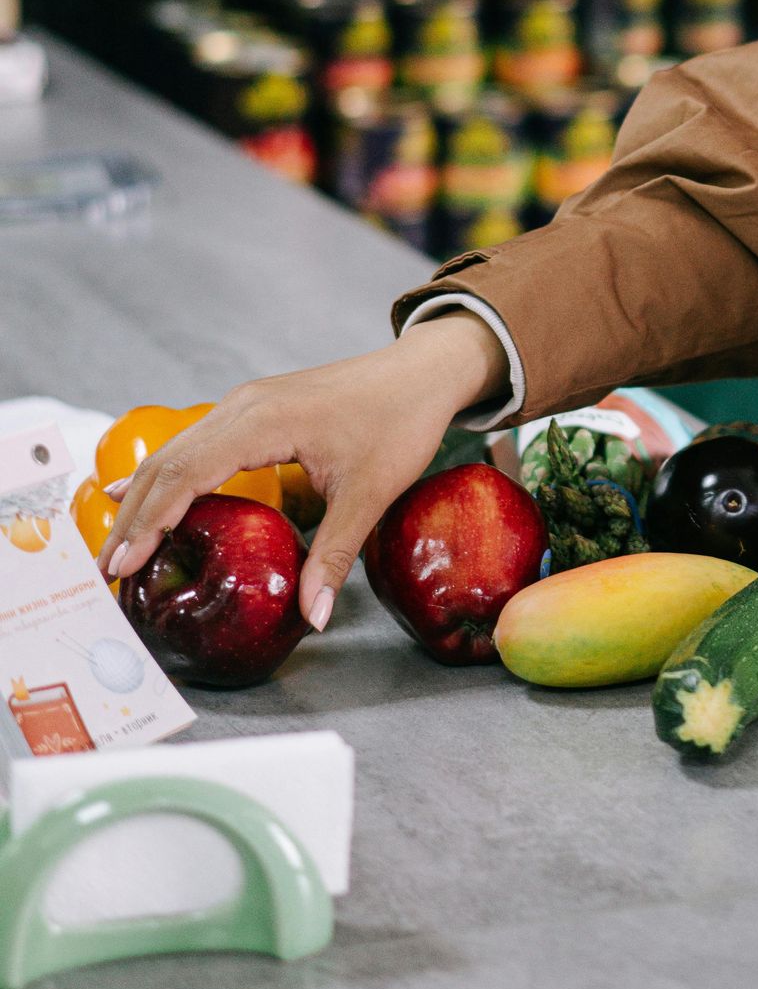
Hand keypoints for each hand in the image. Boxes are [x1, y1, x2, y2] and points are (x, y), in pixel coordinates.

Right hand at [103, 314, 509, 631]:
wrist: (422, 371)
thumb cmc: (400, 422)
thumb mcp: (370, 494)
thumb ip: (333, 556)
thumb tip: (311, 617)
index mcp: (263, 421)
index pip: (186, 473)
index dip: (150, 520)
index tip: (124, 564)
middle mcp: (242, 406)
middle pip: (166, 463)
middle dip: (132, 517)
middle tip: (105, 572)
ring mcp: (244, 404)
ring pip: (175, 451)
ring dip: (143, 498)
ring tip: (119, 549)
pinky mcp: (252, 408)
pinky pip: (194, 443)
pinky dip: (167, 476)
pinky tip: (142, 496)